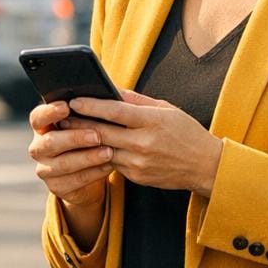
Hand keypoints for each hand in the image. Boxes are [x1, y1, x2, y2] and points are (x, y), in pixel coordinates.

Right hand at [27, 100, 112, 204]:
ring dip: (87, 158)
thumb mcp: (88, 123)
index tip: (66, 106)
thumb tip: (105, 96)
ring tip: (108, 152)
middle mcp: (39, 147)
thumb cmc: (89, 138)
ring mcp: (45, 169)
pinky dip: (93, 173)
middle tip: (96, 135)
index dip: (49, 112)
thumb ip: (89, 111)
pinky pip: (74, 181)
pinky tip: (108, 166)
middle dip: (74, 138)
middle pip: (49, 142)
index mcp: (43, 127)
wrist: (90, 173)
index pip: (38, 117)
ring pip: (63, 164)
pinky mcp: (56, 187)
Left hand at [63, 89, 222, 195]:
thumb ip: (137, 101)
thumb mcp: (166, 109)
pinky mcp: (136, 177)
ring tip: (69, 131)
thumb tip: (111, 91)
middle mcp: (144, 143)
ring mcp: (139, 163)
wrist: (206, 167)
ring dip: (84, 142)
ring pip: (103, 150)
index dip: (91, 105)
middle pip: (103, 132)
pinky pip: (112, 163)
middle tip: (61, 116)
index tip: (73, 100)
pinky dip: (99, 154)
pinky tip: (88, 147)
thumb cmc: (186, 132)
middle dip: (79, 123)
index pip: (115, 112)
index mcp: (152, 121)